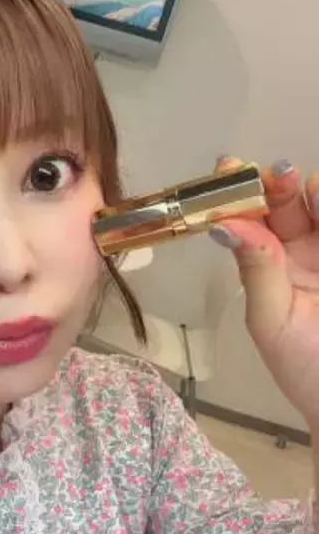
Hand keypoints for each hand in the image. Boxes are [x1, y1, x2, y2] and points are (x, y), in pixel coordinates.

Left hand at [212, 158, 318, 429]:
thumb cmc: (307, 366)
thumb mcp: (272, 320)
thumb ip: (256, 270)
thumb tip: (222, 224)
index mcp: (272, 263)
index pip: (253, 218)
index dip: (240, 191)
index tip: (229, 167)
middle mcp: (306, 248)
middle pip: (291, 200)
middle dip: (281, 182)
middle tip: (278, 176)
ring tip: (314, 196)